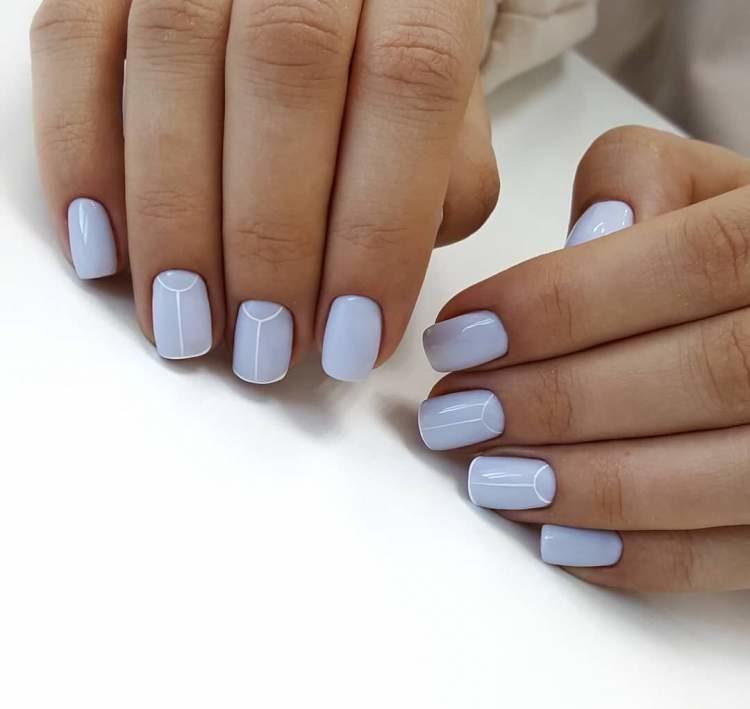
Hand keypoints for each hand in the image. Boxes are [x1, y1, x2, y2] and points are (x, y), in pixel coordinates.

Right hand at [31, 0, 497, 381]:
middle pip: (285, 73)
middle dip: (269, 240)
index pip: (408, 87)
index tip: (354, 341)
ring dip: (175, 220)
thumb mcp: (459, 100)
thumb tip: (380, 278)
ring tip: (187, 324)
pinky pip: (74, 41)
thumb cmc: (397, 42)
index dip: (376, 231)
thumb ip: (443, 174)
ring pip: (173, 60)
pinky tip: (104, 251)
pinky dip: (79, 154)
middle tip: (264, 347)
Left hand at [419, 126, 749, 591]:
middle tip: (458, 415)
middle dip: (561, 401)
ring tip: (491, 478)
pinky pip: (742, 553)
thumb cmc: (739, 256)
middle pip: (709, 374)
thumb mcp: (704, 189)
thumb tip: (587, 237)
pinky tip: (560, 540)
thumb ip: (642, 184)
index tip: (461, 337)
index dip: (564, 304)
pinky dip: (645, 554)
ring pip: (728, 474)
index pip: (696, 260)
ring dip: (591, 484)